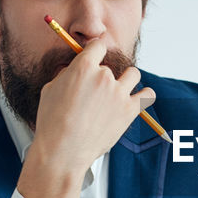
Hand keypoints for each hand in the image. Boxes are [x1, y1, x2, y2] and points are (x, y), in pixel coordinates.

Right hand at [33, 39, 153, 174]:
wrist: (62, 152)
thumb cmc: (52, 123)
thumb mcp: (50, 90)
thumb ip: (66, 75)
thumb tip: (73, 69)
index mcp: (83, 67)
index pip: (98, 45)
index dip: (96, 51)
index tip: (96, 57)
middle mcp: (103, 76)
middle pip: (110, 66)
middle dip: (103, 77)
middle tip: (95, 94)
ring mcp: (119, 93)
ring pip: (133, 74)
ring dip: (126, 80)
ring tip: (118, 92)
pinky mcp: (130, 110)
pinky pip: (148, 95)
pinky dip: (145, 95)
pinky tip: (138, 98)